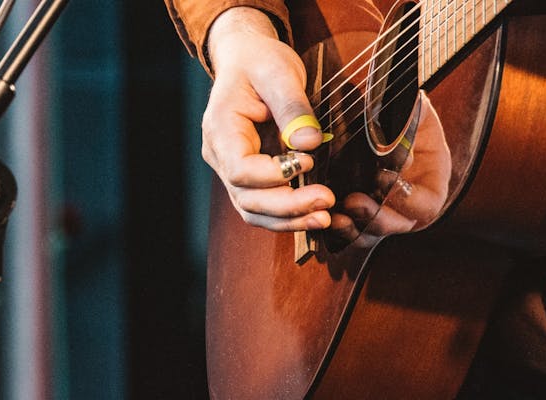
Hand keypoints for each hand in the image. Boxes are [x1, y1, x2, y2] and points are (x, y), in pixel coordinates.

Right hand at [202, 7, 334, 230]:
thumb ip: (293, 108)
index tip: (307, 161)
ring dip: (288, 219)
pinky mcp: (247, 176)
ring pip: (252, 210)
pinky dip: (286, 215)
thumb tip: (310, 143)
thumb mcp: (278, 73)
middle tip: (326, 201)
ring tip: (324, 217)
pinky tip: (313, 215)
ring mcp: (230, 168)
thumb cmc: (259, 62)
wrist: (247, 60)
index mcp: (220, 128)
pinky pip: (261, 206)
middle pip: (246, 197)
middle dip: (287, 205)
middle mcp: (219, 154)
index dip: (273, 174)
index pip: (240, 168)